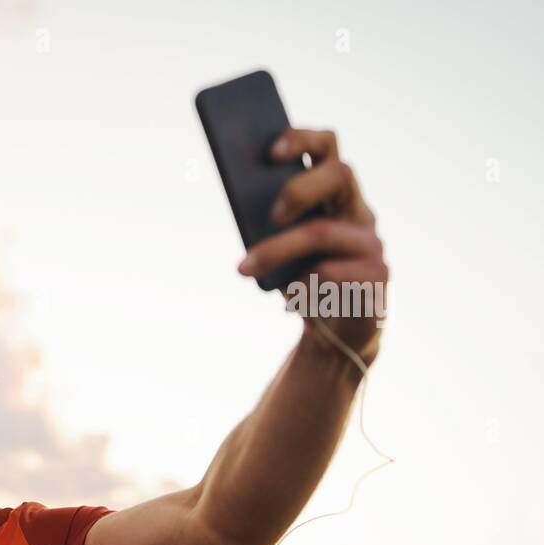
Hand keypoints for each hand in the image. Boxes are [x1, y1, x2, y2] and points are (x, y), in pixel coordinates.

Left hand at [236, 127, 387, 367]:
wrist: (335, 332)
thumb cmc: (303, 280)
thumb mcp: (282, 246)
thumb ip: (270, 221)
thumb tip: (239, 197)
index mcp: (334, 194)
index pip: (328, 148)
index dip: (302, 138)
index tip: (270, 150)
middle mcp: (357, 211)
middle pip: (339, 174)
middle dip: (299, 189)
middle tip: (270, 214)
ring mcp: (371, 242)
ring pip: (323, 231)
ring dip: (277, 250)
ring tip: (243, 268)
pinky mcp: (376, 276)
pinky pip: (332, 273)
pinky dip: (301, 285)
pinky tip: (289, 301)